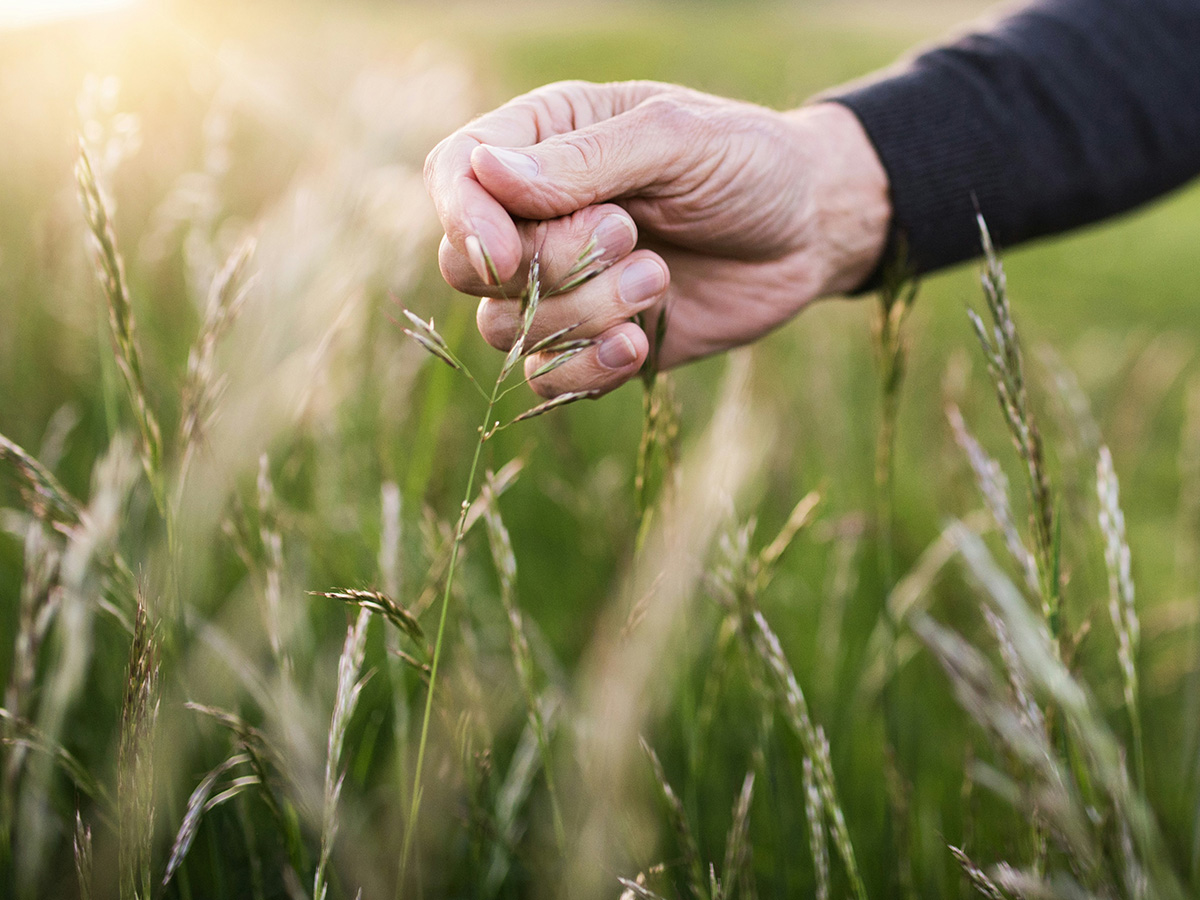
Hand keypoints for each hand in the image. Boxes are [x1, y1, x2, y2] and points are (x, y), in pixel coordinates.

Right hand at [423, 81, 890, 396]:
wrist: (810, 232)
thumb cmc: (749, 163)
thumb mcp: (677, 138)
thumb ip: (586, 159)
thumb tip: (486, 173)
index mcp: (545, 141)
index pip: (454, 174)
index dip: (463, 218)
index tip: (509, 252)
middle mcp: (538, 215)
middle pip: (468, 264)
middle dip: (545, 265)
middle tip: (628, 234)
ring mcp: (561, 284)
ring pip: (507, 328)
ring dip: (581, 314)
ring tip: (658, 278)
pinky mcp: (592, 341)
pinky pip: (547, 378)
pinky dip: (585, 370)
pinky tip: (638, 344)